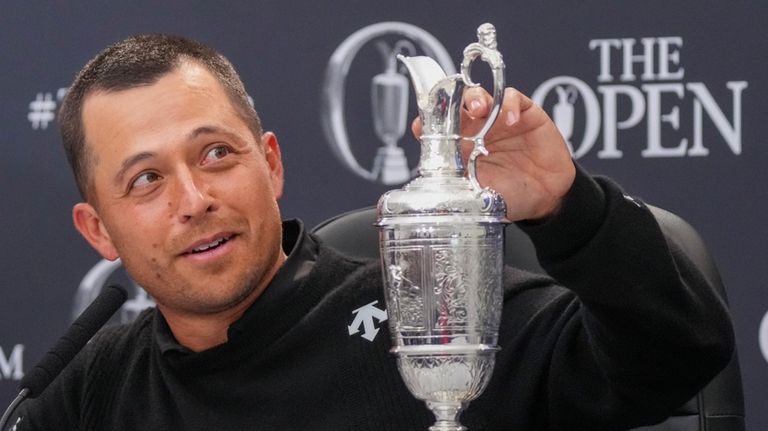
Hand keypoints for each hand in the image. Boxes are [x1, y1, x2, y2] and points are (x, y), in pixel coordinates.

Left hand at [412, 87, 575, 221]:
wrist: (544, 198)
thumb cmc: (509, 195)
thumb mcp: (479, 195)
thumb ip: (460, 184)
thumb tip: (437, 184)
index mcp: (460, 148)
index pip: (438, 129)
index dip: (428, 124)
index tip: (420, 128)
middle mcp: (476, 129)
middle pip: (456, 106)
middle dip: (450, 104)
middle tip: (452, 114)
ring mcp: (498, 119)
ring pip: (480, 96)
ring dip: (476, 98)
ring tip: (479, 109)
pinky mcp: (524, 114)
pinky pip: (512, 98)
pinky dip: (509, 104)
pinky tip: (511, 120)